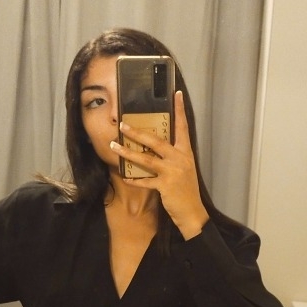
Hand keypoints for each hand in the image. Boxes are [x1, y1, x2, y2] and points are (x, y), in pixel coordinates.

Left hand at [110, 91, 208, 239]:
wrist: (192, 212)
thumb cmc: (186, 190)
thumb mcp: (184, 169)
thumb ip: (172, 157)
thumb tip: (154, 146)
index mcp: (186, 152)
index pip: (183, 127)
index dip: (180, 110)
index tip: (177, 94)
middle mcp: (180, 159)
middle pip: (156, 141)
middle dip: (137, 133)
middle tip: (123, 125)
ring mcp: (172, 172)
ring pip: (146, 159)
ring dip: (128, 152)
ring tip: (114, 145)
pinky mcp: (165, 186)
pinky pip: (145, 181)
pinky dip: (134, 179)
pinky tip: (124, 176)